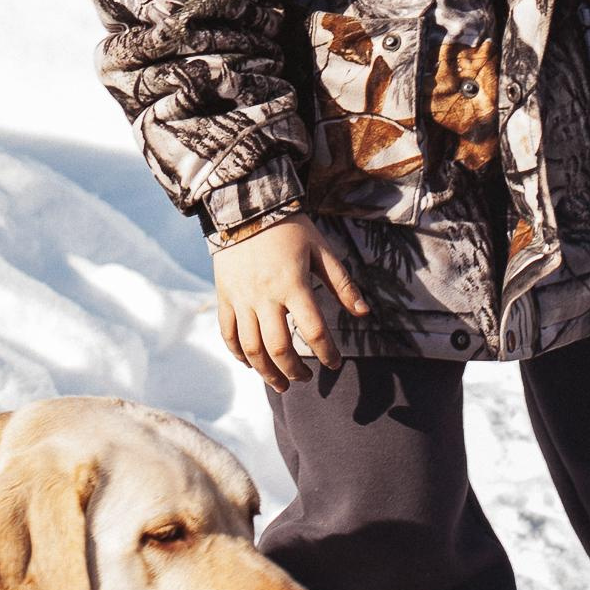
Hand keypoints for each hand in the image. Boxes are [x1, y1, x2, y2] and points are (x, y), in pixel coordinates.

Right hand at [212, 216, 369, 391]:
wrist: (246, 205)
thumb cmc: (290, 227)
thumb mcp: (321, 250)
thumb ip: (342, 284)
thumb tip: (364, 313)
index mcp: (293, 284)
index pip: (314, 331)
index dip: (328, 353)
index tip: (335, 363)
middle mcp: (265, 296)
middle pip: (279, 348)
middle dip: (295, 371)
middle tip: (305, 378)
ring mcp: (241, 298)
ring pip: (251, 348)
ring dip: (267, 372)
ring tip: (281, 383)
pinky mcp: (225, 295)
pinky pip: (228, 333)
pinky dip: (238, 353)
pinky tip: (251, 364)